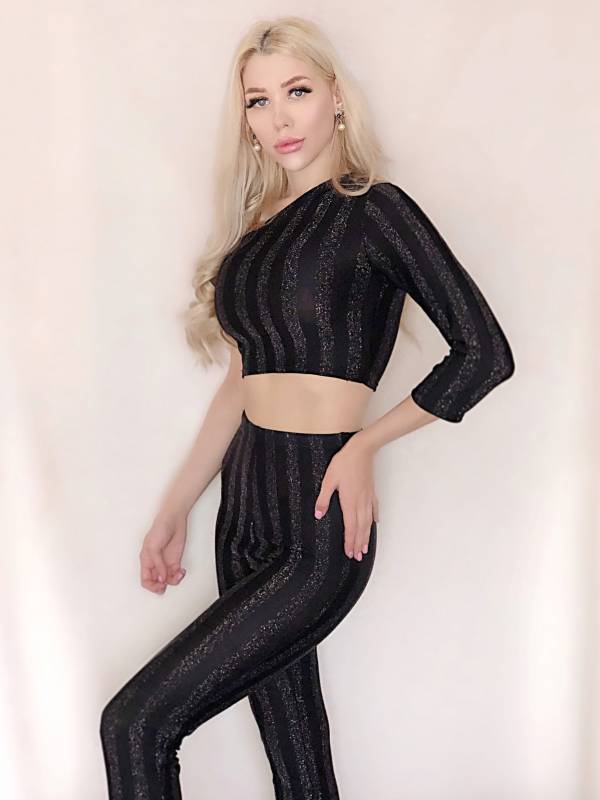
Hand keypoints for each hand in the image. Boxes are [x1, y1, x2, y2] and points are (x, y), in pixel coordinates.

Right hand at [140, 512, 187, 593]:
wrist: (174, 519)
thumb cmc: (160, 528)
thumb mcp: (153, 547)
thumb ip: (157, 564)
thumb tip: (161, 578)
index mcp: (146, 560)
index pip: (145, 580)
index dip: (151, 586)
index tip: (160, 585)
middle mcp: (155, 563)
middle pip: (156, 582)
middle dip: (161, 586)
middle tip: (167, 585)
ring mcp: (165, 562)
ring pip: (167, 579)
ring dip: (173, 580)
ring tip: (178, 575)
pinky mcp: (175, 560)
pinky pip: (176, 573)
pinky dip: (179, 575)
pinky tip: (181, 571)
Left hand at [314, 434, 379, 560]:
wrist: (361, 450)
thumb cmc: (344, 463)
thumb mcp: (328, 480)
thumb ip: (323, 498)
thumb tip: (318, 515)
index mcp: (349, 502)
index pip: (350, 527)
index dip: (349, 541)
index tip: (349, 553)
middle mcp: (360, 503)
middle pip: (360, 528)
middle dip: (358, 543)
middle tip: (358, 557)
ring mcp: (368, 497)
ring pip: (368, 521)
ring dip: (366, 536)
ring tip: (365, 548)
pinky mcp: (371, 491)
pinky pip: (374, 509)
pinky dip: (374, 518)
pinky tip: (375, 524)